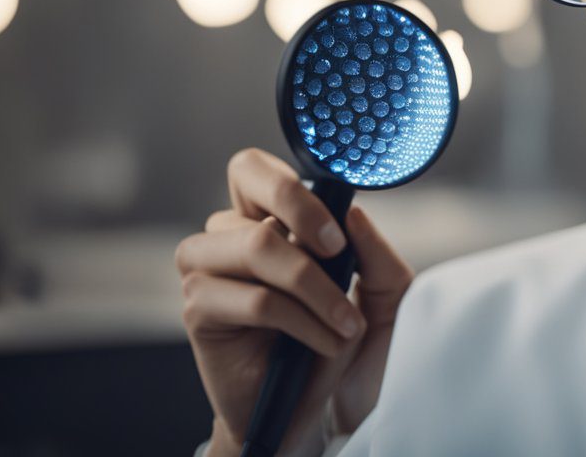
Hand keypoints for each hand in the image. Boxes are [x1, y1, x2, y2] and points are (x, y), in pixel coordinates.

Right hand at [175, 148, 414, 454]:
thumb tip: (350, 209)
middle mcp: (231, 239)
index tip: (336, 226)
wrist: (330, 416)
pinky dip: (301, 320)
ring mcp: (210, 273)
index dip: (288, 183)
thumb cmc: (353, 348)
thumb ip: (372, 248)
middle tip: (339, 254)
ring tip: (344, 322)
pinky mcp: (200, 314)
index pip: (251, 168)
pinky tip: (324, 341)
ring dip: (312, 284)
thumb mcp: (385, 292)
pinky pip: (255, 299)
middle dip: (302, 215)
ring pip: (256, 245)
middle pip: (246, 192)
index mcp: (267, 220)